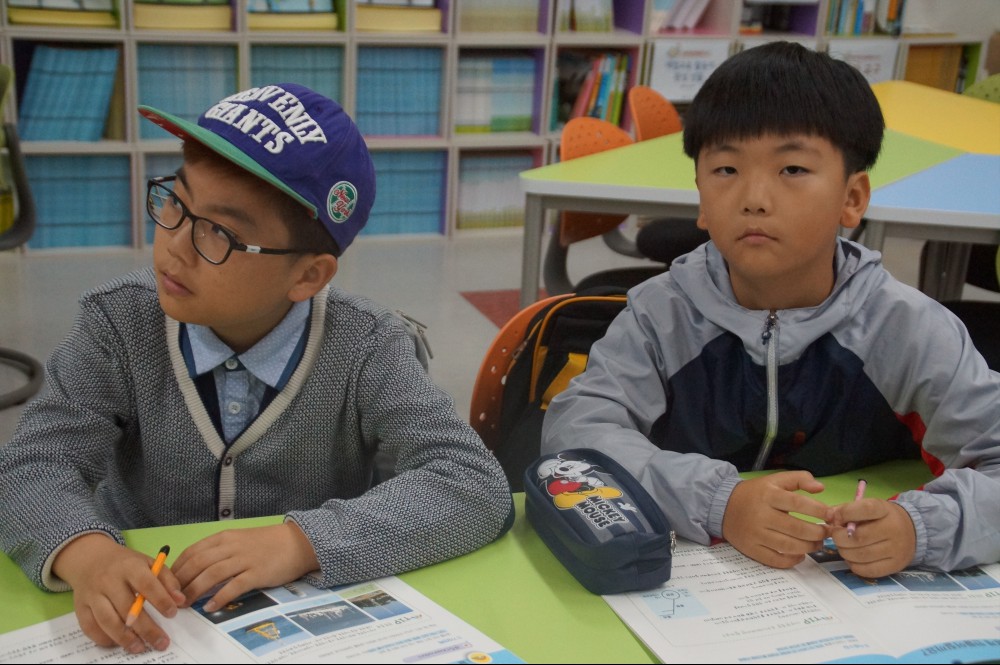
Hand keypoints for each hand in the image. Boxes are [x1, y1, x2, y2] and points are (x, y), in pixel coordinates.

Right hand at [52, 533, 184, 652]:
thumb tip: (180, 601)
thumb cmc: (126, 564)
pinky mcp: (80, 607)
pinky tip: (118, 643)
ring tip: (140, 648)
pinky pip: (90, 627)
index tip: (173, 614)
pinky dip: (104, 638)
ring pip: (107, 620)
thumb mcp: (149, 563)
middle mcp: (108, 580)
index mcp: (129, 566)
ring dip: (125, 638)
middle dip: (146, 628)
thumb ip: (167, 580)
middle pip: (127, 607)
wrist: (91, 559)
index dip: (161, 600)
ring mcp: (92, 594)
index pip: (146, 584)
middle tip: (161, 642)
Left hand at [170, 522, 319, 611]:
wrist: (297, 542)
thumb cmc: (267, 543)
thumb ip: (220, 551)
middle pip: (198, 563)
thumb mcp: (239, 540)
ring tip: (185, 604)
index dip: (177, 569)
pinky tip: (211, 607)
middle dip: (181, 582)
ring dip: (195, 590)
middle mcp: (231, 546)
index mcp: (224, 537)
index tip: (167, 583)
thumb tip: (196, 570)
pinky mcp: (257, 573)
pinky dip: (220, 597)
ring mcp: (245, 559)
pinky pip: (234, 586)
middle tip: (172, 598)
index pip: (192, 551)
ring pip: (212, 574)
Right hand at [721, 471, 830, 568]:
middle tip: (826, 532)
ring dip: (809, 547)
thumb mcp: (775, 480)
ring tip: (817, 543)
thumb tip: (821, 488)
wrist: (723, 506)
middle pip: (796, 528)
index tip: (831, 515)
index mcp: (768, 495)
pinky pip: (776, 560)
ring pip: (788, 546)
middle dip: (817, 532)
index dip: (818, 510)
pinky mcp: (751, 549)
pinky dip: (792, 560)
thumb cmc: (755, 493)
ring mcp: (756, 534)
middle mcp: (761, 515)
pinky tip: (800, 554)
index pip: (797, 503)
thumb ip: (799, 479)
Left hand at [828, 499, 915, 577]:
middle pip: (859, 537)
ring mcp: (896, 550)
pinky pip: (867, 570)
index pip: (865, 509)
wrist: (912, 531)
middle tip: (836, 536)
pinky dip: (854, 565)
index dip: (845, 514)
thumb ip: (846, 510)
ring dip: (844, 552)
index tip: (835, 518)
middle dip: (839, 537)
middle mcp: (894, 530)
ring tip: (844, 546)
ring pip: (860, 555)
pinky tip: (853, 557)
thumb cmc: (882, 517)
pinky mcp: (895, 566)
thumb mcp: (868, 507)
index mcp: (885, 510)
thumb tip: (829, 517)